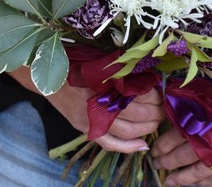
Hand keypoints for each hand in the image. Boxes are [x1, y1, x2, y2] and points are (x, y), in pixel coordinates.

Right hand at [8, 65, 164, 152]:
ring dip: (147, 128)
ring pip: (127, 131)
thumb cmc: (77, 66)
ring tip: (157, 121)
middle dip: (154, 112)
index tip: (160, 91)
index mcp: (101, 84)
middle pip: (135, 114)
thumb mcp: (99, 64)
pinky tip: (143, 145)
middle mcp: (96, 104)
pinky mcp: (85, 129)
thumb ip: (119, 71)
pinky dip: (128, 148)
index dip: (151, 96)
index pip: (134, 95)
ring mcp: (90, 120)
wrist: (49, 79)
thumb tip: (146, 77)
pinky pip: (110, 144)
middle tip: (162, 107)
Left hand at [151, 69, 211, 185]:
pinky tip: (195, 184)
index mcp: (208, 116)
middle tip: (157, 164)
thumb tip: (170, 109)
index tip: (154, 148)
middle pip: (186, 153)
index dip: (164, 143)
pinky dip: (207, 182)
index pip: (178, 134)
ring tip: (170, 180)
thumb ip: (193, 103)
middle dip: (169, 161)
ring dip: (184, 177)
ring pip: (202, 170)